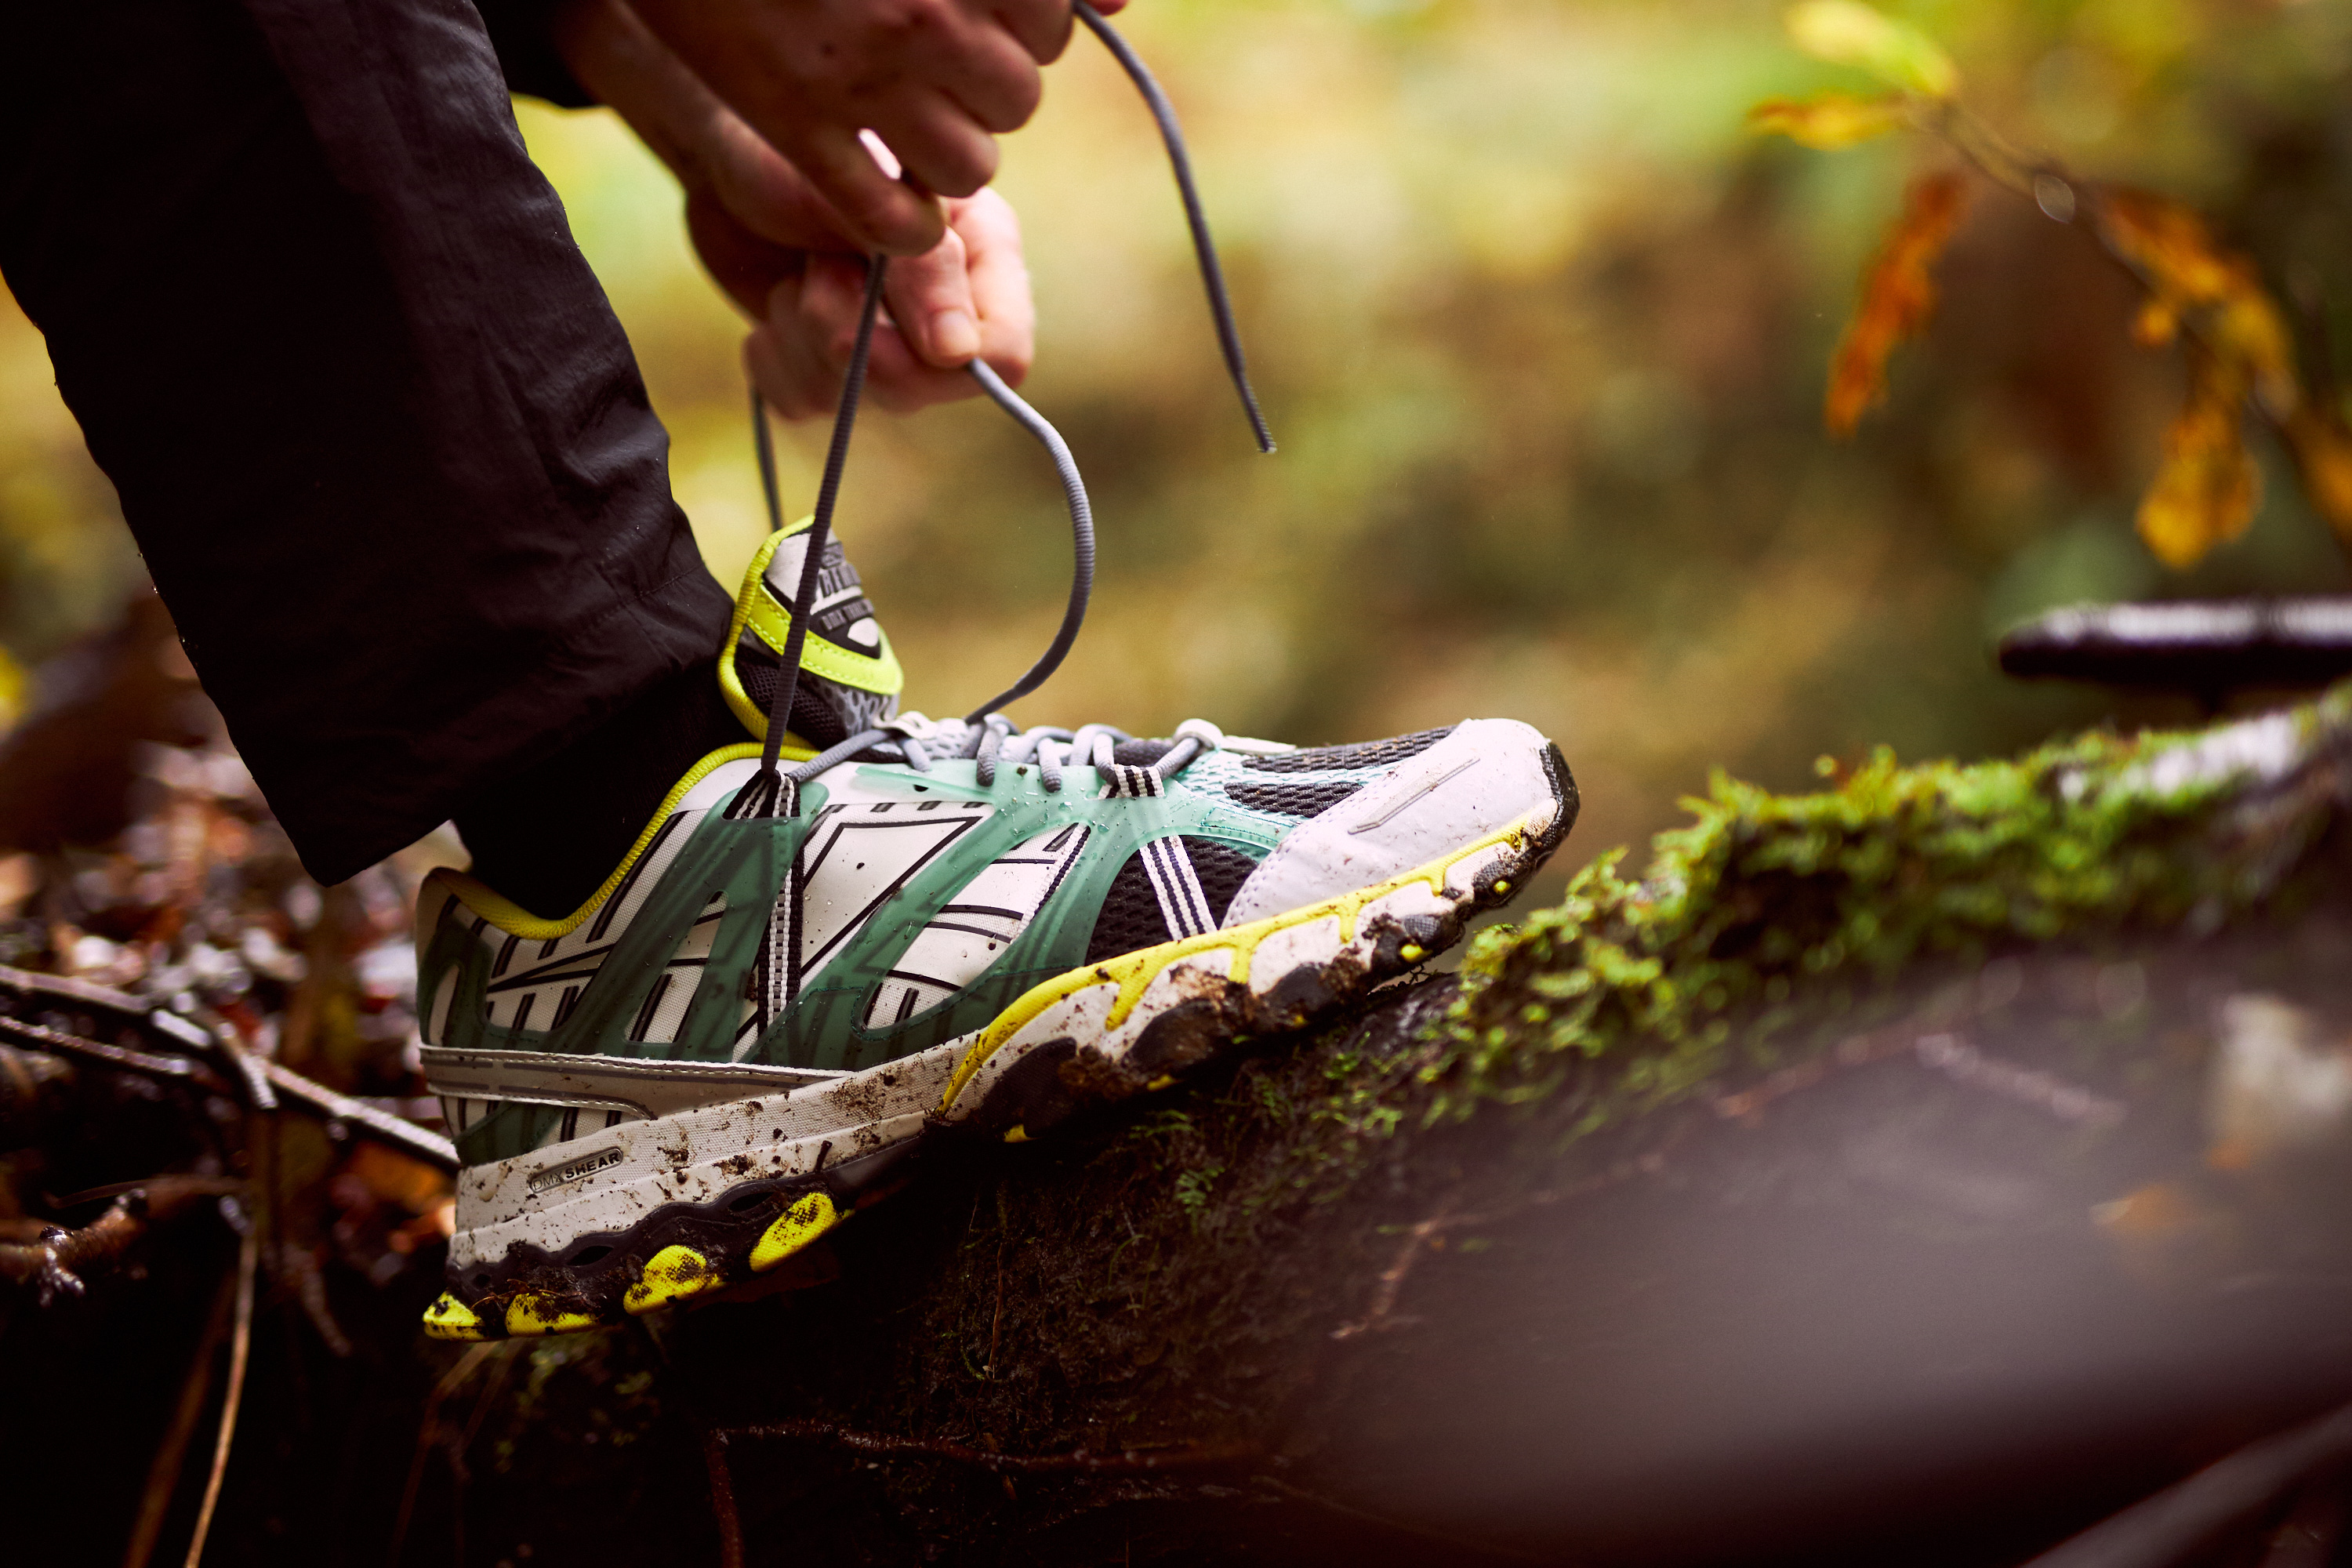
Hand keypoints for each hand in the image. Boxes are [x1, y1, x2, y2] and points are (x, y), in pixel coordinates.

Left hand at [556, 0, 1034, 415]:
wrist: (728, 156)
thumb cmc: (808, 152)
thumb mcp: (873, 194)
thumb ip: (924, 267)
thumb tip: (958, 353)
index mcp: (981, 259)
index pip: (1003, 353)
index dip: (949, 356)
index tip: (884, 316)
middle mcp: (942, 313)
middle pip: (923, 386)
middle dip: (851, 333)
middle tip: (817, 268)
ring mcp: (885, 348)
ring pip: (857, 401)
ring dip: (803, 337)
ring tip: (794, 274)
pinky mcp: (827, 369)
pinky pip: (805, 405)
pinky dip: (774, 359)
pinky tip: (771, 308)